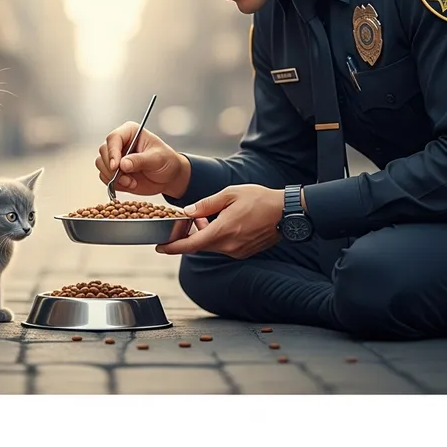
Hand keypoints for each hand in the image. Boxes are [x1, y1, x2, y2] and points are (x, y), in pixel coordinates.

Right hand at [95, 122, 190, 197]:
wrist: (169, 176)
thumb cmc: (166, 161)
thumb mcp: (157, 159)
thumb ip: (140, 160)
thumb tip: (123, 164)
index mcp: (130, 132)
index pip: (114, 138)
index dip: (112, 152)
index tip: (116, 166)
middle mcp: (120, 143)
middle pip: (104, 151)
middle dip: (112, 168)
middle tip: (127, 178)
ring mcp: (116, 157)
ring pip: (101, 165)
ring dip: (113, 177)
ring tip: (131, 182)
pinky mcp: (114, 171)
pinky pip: (104, 177)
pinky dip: (115, 184)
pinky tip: (130, 184)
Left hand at [156, 185, 283, 258]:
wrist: (287, 212)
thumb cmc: (259, 199)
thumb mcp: (229, 194)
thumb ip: (206, 204)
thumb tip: (187, 212)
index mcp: (223, 231)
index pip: (191, 245)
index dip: (173, 247)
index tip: (160, 247)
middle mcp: (229, 246)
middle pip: (200, 244)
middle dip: (192, 233)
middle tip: (191, 218)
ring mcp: (237, 251)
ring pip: (212, 245)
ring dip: (206, 233)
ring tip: (211, 215)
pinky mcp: (244, 252)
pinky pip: (224, 246)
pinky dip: (218, 236)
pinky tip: (224, 222)